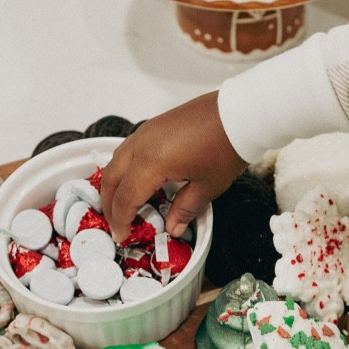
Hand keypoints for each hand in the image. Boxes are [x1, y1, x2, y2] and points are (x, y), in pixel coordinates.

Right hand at [101, 91, 247, 243]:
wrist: (239, 113)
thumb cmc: (226, 145)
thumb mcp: (207, 187)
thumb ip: (184, 210)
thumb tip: (172, 227)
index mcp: (152, 162)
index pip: (125, 197)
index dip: (121, 220)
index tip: (122, 235)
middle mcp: (142, 144)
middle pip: (111, 178)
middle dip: (109, 205)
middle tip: (117, 224)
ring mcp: (146, 132)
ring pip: (115, 161)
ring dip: (114, 185)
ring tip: (123, 205)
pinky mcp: (153, 125)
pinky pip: (127, 149)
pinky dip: (124, 169)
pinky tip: (137, 181)